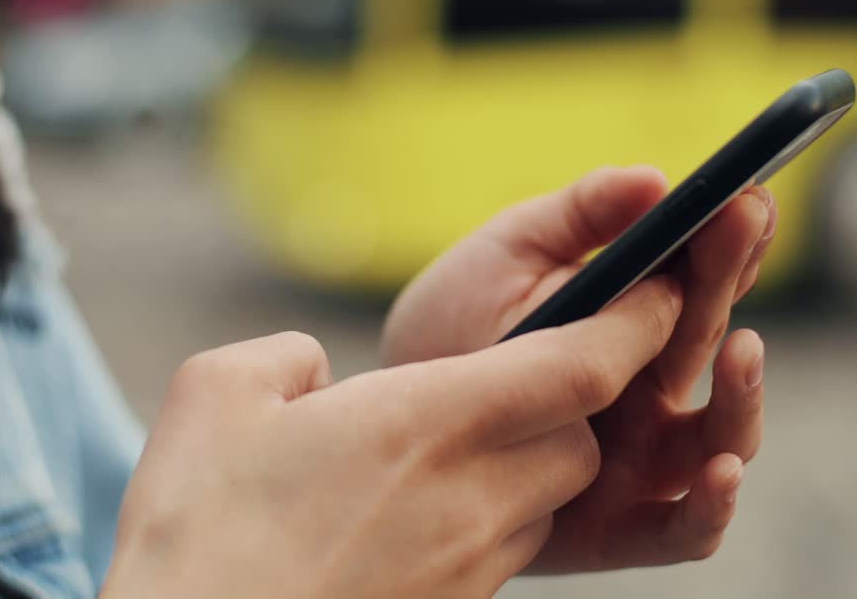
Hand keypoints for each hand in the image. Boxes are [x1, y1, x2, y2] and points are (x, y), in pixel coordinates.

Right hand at [103, 276, 681, 598]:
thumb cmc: (197, 528)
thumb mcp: (217, 394)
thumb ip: (287, 357)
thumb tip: (315, 371)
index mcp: (431, 419)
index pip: (581, 365)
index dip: (634, 325)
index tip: (660, 292)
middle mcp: (472, 495)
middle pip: (580, 438)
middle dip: (572, 401)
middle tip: (517, 377)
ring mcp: (469, 563)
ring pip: (548, 499)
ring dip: (529, 463)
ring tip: (450, 449)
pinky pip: (504, 549)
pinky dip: (490, 517)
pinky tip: (412, 514)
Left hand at [381, 167, 776, 571]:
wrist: (387, 419)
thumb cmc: (452, 325)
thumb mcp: (508, 252)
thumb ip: (579, 214)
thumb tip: (654, 178)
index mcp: (632, 323)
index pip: (698, 280)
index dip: (728, 241)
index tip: (744, 196)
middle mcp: (648, 390)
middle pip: (710, 342)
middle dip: (730, 282)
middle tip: (741, 231)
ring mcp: (639, 460)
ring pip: (720, 439)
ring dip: (742, 397)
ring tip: (741, 350)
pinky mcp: (612, 527)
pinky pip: (678, 530)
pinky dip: (709, 508)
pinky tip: (720, 473)